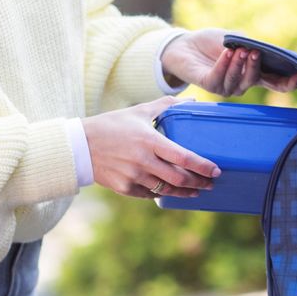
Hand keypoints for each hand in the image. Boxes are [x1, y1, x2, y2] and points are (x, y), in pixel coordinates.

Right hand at [81, 97, 219, 198]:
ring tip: (196, 191)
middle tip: (210, 184)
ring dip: (184, 192)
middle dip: (198, 183)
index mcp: (149, 140)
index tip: (216, 171)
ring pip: (166, 189)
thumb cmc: (111, 125)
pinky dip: (162, 193)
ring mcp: (133, 177)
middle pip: (179, 178)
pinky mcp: (125, 188)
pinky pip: (150, 194)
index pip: (183, 157)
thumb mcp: (139, 112)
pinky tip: (171, 191)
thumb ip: (166, 106)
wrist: (80, 146)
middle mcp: (143, 161)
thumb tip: (191, 101)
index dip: (202, 166)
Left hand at [160, 29, 296, 96]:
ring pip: (237, 81)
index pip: (273, 83)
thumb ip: (251, 45)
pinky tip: (227, 53)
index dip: (287, 82)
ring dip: (239, 65)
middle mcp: (240, 84)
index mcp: (252, 74)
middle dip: (256, 67)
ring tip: (239, 50)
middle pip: (254, 80)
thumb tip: (264, 49)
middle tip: (255, 52)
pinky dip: (224, 65)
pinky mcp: (207, 85)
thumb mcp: (237, 39)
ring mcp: (224, 86)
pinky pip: (218, 78)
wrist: (184, 44)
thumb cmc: (213, 42)